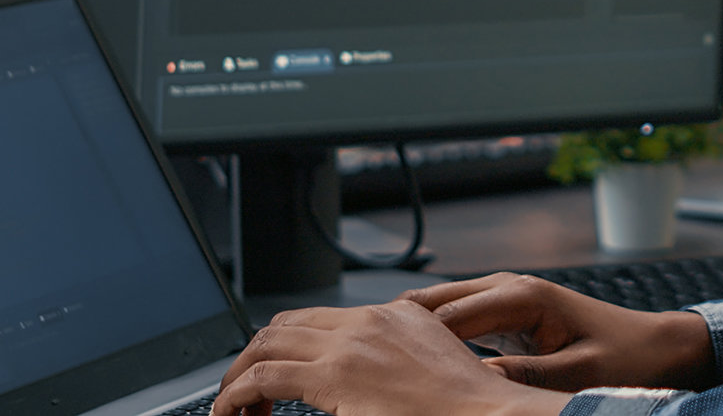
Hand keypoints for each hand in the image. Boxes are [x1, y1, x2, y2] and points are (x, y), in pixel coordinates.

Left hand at [211, 299, 567, 415]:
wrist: (489, 415)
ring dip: (239, 377)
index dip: (285, 346)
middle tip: (246, 396)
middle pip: (284, 325)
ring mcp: (353, 343)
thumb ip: (393, 366)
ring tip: (233, 408)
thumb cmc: (468, 409)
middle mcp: (371, 320)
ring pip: (266, 345)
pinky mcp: (337, 374)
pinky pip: (264, 377)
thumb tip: (360, 390)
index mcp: (396, 316)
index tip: (275, 380)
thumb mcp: (430, 371)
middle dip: (254, 358)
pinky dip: (236, 396)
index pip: (318, 319)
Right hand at [408, 273, 715, 392]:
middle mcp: (509, 288)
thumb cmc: (627, 357)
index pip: (446, 316)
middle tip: (366, 365)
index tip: (378, 366)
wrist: (657, 347)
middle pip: (431, 305)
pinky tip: (413, 367)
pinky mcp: (507, 316)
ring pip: (438, 312)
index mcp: (523, 295)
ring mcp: (505, 299)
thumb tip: (473, 385)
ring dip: (410, 335)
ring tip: (379, 366)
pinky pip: (456, 324)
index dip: (408, 341)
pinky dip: (432, 341)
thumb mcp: (577, 373)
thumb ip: (524, 377)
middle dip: (397, 331)